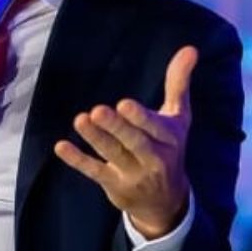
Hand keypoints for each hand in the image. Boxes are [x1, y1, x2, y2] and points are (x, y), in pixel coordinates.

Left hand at [53, 45, 198, 238]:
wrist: (167, 202)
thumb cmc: (170, 148)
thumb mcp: (179, 117)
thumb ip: (179, 83)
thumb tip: (190, 48)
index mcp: (169, 138)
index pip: (154, 127)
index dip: (139, 117)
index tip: (123, 103)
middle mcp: (153, 158)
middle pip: (134, 142)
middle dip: (116, 128)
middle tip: (98, 111)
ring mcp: (132, 173)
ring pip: (113, 155)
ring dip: (96, 139)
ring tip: (80, 120)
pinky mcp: (114, 184)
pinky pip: (94, 172)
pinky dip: (78, 160)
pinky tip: (61, 147)